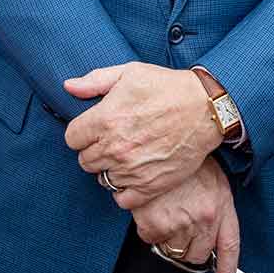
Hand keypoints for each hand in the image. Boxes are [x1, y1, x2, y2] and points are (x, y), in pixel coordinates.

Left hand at [63, 62, 222, 206]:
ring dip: (110, 169)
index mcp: (105, 119)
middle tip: (112, 141)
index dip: (82, 133)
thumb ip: (95, 81)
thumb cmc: (167, 87)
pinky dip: (124, 191)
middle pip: (85, 161)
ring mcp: (132, 169)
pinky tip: (133, 176)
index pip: (72, 138)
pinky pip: (122, 199)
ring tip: (126, 156)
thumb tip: (68, 87)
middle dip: (94, 150)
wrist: (205, 109)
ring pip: (102, 179)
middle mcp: (115, 147)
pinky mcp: (150, 186)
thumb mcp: (129, 73)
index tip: (94, 129)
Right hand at [131, 157, 242, 272]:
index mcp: (221, 206)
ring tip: (166, 210)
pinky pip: (150, 239)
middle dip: (189, 247)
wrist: (165, 138)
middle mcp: (205, 219)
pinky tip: (152, 208)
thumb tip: (212, 236)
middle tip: (180, 227)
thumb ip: (216, 208)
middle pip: (197, 254)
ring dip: (167, 237)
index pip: (229, 248)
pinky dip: (148, 229)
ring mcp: (180, 223)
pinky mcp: (155, 223)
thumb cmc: (187, 159)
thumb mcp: (212, 179)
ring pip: (172, 249)